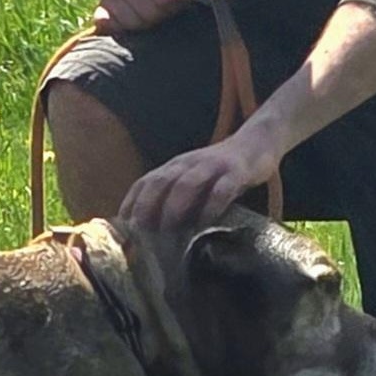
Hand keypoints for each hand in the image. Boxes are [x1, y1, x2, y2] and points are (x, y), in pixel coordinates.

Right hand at [93, 0, 194, 33]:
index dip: (171, 5)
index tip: (172, 2)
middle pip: (148, 12)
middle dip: (158, 17)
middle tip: (161, 13)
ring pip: (129, 21)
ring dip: (142, 26)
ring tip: (148, 18)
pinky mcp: (100, 8)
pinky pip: (103, 22)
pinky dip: (112, 27)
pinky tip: (124, 29)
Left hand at [116, 124, 280, 229]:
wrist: (255, 144)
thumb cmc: (218, 171)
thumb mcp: (191, 179)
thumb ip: (174, 197)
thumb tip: (151, 231)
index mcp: (174, 167)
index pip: (146, 182)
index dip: (131, 202)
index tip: (120, 226)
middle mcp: (188, 164)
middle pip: (161, 181)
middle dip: (147, 205)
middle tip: (139, 231)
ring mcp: (212, 167)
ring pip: (188, 184)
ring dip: (175, 206)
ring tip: (167, 229)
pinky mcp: (236, 172)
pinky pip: (223, 189)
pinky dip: (212, 205)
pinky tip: (207, 223)